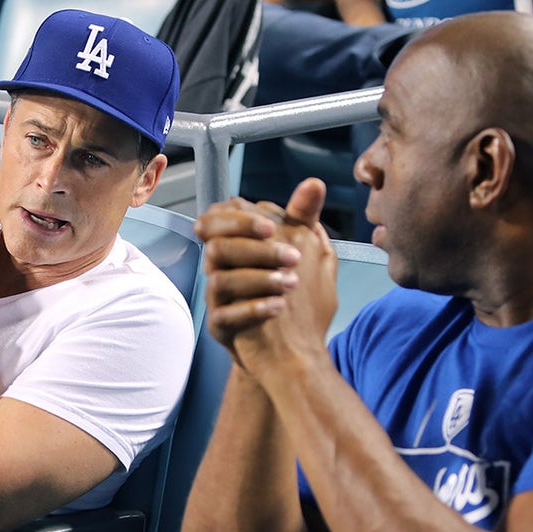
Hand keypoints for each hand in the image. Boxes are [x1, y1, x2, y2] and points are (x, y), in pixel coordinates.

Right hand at [197, 178, 336, 369]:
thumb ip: (303, 218)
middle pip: (218, 248)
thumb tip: (315, 183)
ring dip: (259, 279)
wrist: (289, 349)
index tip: (275, 226)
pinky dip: (253, 308)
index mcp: (237, 245)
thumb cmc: (294, 295)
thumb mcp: (304, 252)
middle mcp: (221, 270)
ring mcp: (217, 299)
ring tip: (292, 284)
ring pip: (221, 281)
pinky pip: (226, 316)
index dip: (242, 220)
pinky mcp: (220, 327)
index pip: (220, 219)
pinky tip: (279, 306)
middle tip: (293, 258)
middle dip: (256, 249)